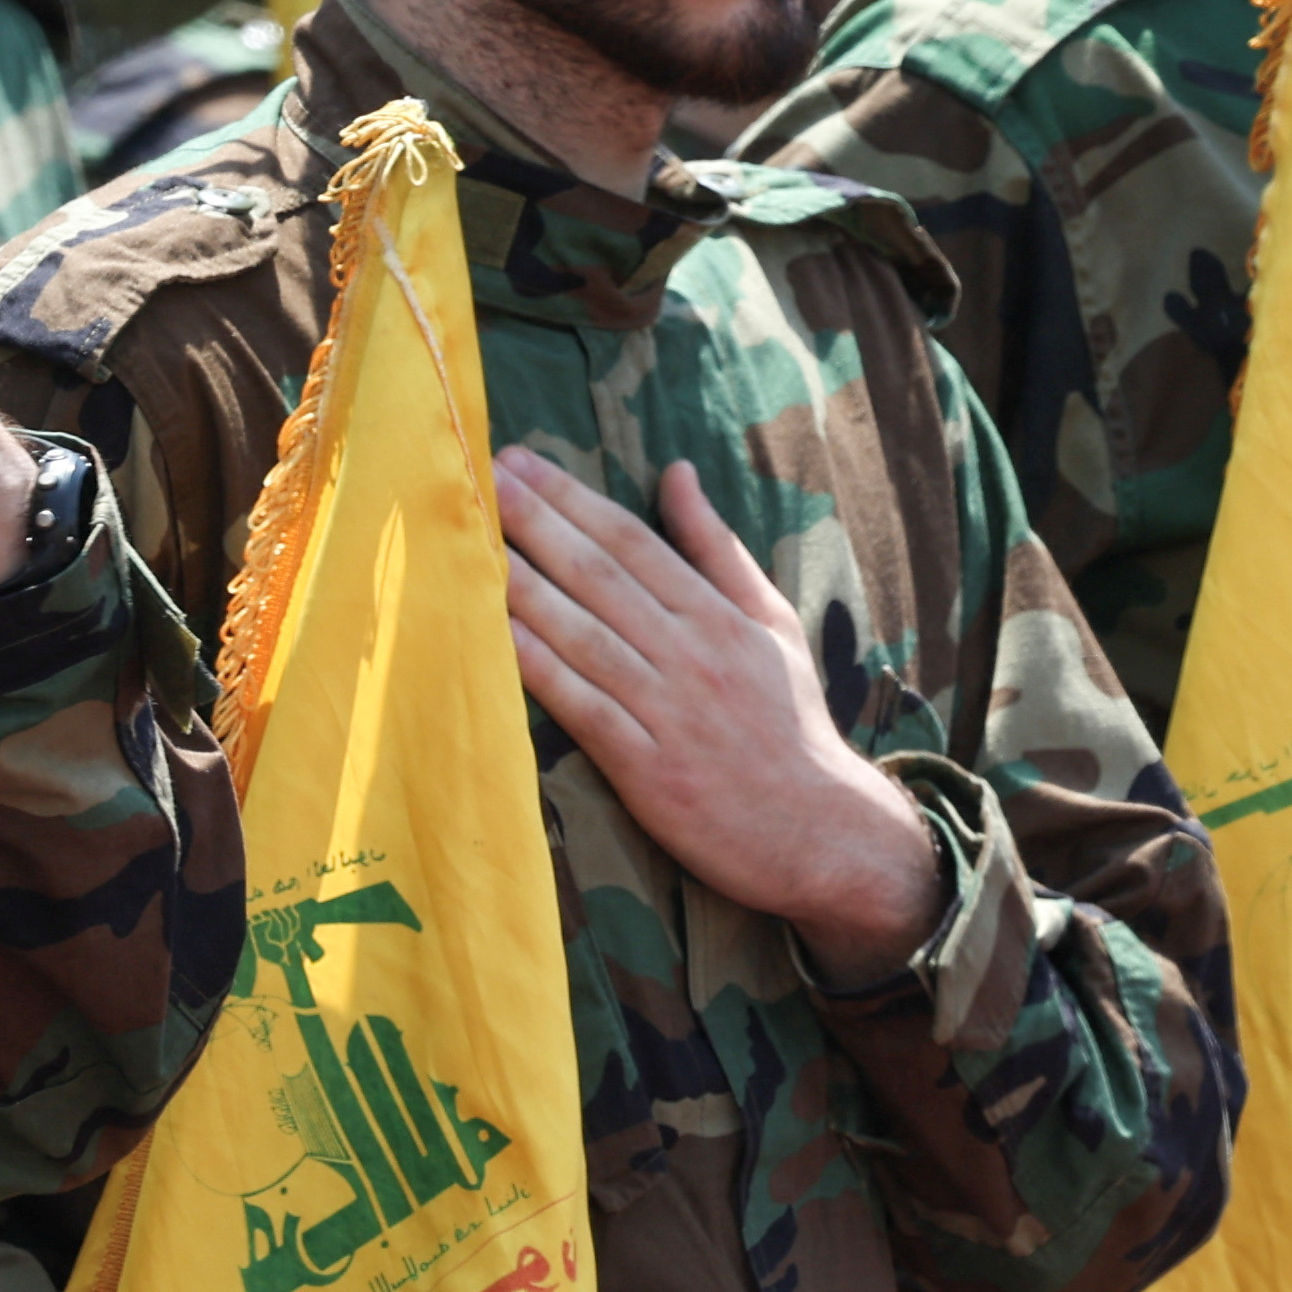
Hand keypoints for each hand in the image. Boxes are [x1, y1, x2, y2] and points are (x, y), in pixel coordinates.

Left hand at [495, 451, 941, 981]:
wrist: (820, 830)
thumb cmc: (788, 720)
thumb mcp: (770, 621)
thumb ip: (718, 548)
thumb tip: (678, 472)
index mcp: (718, 615)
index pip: (632, 542)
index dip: (571, 498)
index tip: (521, 462)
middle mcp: (690, 653)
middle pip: (599, 576)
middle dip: (536, 524)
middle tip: (484, 478)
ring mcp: (667, 710)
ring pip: (583, 635)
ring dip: (524, 586)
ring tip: (472, 544)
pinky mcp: (646, 767)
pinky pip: (581, 706)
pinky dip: (539, 669)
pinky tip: (497, 636)